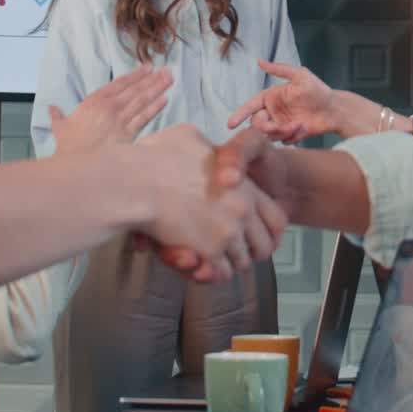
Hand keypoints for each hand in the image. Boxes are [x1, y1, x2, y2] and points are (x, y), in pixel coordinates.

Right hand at [50, 65, 170, 154]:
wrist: (76, 166)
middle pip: (135, 90)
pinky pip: (144, 118)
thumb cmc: (68, 148)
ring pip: (142, 101)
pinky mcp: (128, 135)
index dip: (135, 75)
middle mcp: (109, 108)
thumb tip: (51, 109)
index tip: (147, 67)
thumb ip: (57, 116)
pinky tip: (165, 99)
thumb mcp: (60, 128)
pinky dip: (155, 108)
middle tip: (166, 70)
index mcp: (94, 102)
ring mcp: (120, 120)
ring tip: (169, 79)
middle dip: (152, 79)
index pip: (119, 84)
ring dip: (157, 89)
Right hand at [134, 124, 286, 282]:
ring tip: (212, 258)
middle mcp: (243, 212)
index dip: (268, 232)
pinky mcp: (208, 252)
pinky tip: (199, 264)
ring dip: (228, 263)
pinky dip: (211, 273)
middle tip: (233, 252)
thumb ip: (209, 150)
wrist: (134, 181)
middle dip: (249, 252)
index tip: (256, 237)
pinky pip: (220, 274)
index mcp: (245, 187)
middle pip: (263, 247)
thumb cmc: (156, 157)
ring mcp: (228, 234)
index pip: (277, 220)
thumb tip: (213, 153)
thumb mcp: (191, 138)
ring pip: (241, 263)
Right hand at [227, 60, 335, 143]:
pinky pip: (282, 141)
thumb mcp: (300, 75)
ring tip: (300, 125)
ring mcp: (280, 124)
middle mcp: (273, 111)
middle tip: (282, 127)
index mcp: (271, 97)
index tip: (230, 124)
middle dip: (266, 127)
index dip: (240, 114)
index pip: (250, 106)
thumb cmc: (318, 89)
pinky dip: (292, 137)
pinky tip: (304, 129)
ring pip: (269, 135)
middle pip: (257, 124)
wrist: (334, 109)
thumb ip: (279, 69)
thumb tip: (259, 61)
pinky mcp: (289, 134)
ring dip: (282, 132)